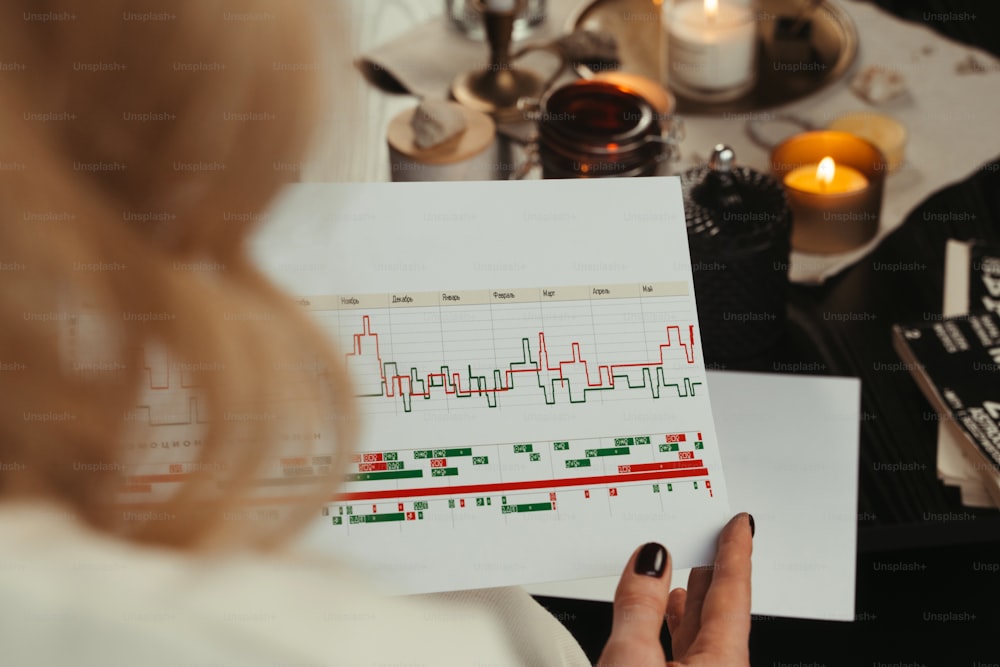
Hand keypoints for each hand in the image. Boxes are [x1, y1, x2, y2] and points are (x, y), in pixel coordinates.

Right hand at [597, 513, 753, 666]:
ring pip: (703, 637)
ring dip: (692, 602)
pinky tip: (661, 621)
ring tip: (685, 573)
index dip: (735, 552)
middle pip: (721, 613)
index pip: (734, 594)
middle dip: (714, 572)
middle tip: (712, 537)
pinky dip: (676, 630)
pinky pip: (687, 655)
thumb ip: (639, 608)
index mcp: (724, 663)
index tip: (738, 524)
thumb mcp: (630, 661)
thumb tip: (648, 561)